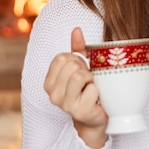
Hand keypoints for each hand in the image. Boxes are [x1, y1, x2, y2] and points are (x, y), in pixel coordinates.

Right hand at [44, 27, 107, 148]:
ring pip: (79, 76)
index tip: (81, 70)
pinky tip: (96, 99)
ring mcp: (65, 105)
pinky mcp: (79, 112)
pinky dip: (98, 91)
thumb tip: (76, 29)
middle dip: (84, 69)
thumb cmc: (87, 89)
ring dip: (91, 79)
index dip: (76, 60)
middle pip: (71, 66)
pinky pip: (92, 90)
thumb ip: (78, 48)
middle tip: (88, 81)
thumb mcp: (82, 67)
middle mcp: (52, 94)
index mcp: (49, 82)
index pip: (61, 57)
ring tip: (91, 87)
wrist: (96, 118)